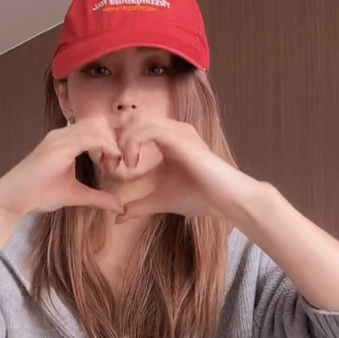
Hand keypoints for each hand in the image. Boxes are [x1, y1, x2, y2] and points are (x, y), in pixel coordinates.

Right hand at [0, 118, 125, 221]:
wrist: (11, 198)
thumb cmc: (37, 194)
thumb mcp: (75, 195)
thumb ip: (98, 198)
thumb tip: (120, 207)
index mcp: (66, 139)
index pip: (97, 127)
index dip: (114, 140)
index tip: (121, 161)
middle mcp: (62, 133)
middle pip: (100, 122)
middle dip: (116, 138)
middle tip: (124, 160)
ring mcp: (59, 138)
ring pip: (96, 126)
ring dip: (112, 142)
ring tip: (117, 163)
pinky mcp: (57, 147)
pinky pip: (88, 137)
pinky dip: (104, 147)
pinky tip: (110, 162)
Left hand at [115, 117, 259, 222]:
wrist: (227, 200)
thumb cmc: (200, 197)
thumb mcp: (160, 201)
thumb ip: (139, 206)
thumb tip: (119, 218)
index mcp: (167, 138)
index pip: (134, 127)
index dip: (118, 143)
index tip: (112, 166)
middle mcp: (172, 129)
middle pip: (132, 119)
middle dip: (116, 140)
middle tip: (112, 164)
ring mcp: (177, 131)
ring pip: (137, 121)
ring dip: (123, 142)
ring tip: (124, 165)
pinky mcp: (180, 138)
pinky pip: (148, 129)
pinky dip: (133, 143)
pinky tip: (131, 164)